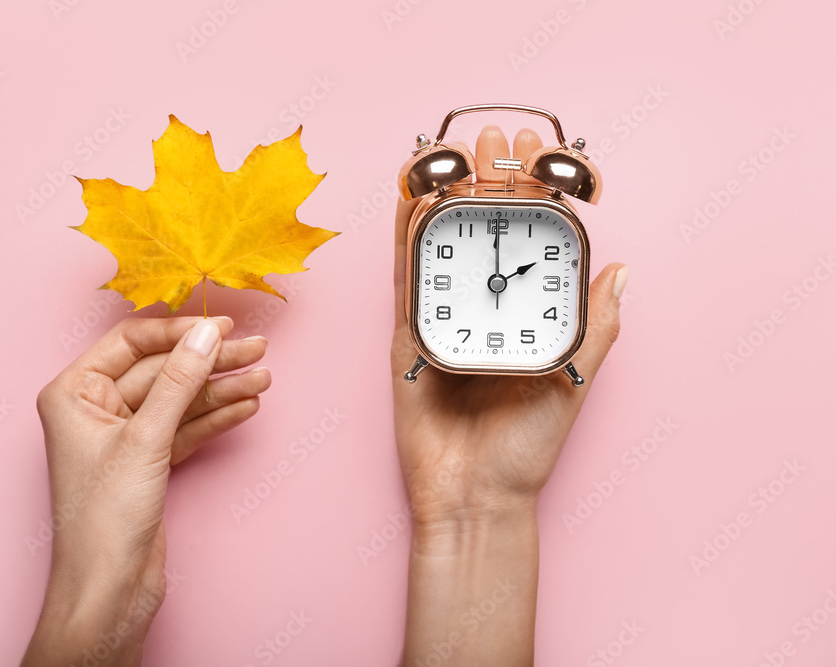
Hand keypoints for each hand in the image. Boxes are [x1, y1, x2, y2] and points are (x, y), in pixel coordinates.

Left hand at [22, 316, 269, 666]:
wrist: (109, 590)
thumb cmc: (104, 519)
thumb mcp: (146, 439)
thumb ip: (179, 381)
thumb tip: (207, 333)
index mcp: (74, 393)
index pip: (132, 343)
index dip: (179, 332)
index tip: (222, 326)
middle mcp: (96, 409)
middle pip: (163, 371)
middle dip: (211, 363)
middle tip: (257, 351)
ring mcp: (124, 437)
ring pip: (180, 400)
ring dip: (221, 391)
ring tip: (263, 380)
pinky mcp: (148, 462)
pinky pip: (186, 428)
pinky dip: (216, 418)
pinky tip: (246, 406)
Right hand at [393, 125, 626, 666]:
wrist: (473, 494)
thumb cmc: (528, 445)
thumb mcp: (574, 377)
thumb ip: (596, 325)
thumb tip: (623, 270)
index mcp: (524, 314)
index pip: (529, 239)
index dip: (532, 193)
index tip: (537, 152)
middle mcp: (483, 308)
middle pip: (482, 231)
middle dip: (487, 180)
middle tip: (493, 137)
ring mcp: (441, 316)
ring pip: (440, 243)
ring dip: (444, 195)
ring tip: (449, 151)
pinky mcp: (404, 333)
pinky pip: (405, 275)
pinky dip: (405, 235)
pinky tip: (409, 198)